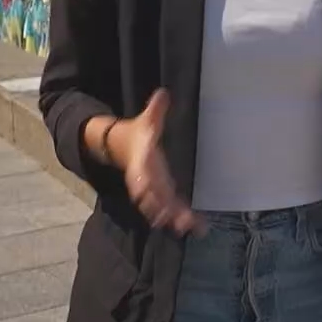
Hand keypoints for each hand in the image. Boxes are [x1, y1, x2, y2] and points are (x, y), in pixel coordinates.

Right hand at [105, 90, 197, 235]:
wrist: (123, 147)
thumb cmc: (139, 134)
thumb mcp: (147, 121)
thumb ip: (156, 110)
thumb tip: (163, 93)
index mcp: (142, 163)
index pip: (141, 175)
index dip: (143, 184)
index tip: (144, 193)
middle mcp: (147, 180)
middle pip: (153, 197)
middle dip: (162, 208)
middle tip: (175, 221)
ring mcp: (154, 189)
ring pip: (162, 207)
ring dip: (174, 217)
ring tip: (187, 228)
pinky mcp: (162, 194)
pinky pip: (172, 208)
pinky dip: (183, 218)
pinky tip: (197, 227)